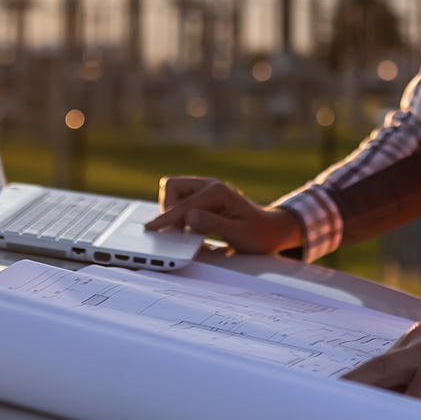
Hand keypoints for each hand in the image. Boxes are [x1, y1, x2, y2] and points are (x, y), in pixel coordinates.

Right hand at [147, 177, 302, 254]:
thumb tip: (188, 217)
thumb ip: (212, 225)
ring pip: (174, 191)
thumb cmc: (257, 233)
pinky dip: (178, 211)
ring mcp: (206, 189)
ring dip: (172, 209)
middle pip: (172, 186)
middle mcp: (209, 185)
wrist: (270, 230)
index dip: (165, 219)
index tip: (150, 228)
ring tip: (182, 230)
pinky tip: (187, 227)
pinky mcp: (203, 197)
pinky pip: (181, 199)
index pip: (183, 205)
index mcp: (217, 191)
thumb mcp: (237, 234)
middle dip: (168, 207)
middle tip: (175, 230)